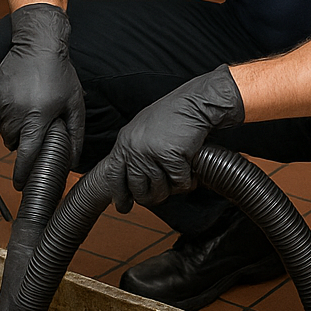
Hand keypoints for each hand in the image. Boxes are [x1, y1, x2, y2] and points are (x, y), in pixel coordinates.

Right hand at [0, 3, 85, 188]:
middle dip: (26, 141)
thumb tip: (71, 161)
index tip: (21, 186)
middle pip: (15, 144)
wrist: (36, 44)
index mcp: (36, 118)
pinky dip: (8, 114)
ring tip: (32, 107)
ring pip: (5, 131)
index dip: (23, 174)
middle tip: (40, 124)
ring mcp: (0, 105)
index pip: (26, 156)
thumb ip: (74, 136)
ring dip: (17, 127)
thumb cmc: (60, 74)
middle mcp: (14, 114)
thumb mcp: (74, 105)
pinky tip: (21, 98)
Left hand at [108, 66, 243, 210]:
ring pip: (160, 190)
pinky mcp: (170, 156)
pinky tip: (191, 168)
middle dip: (153, 197)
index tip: (124, 207)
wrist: (195, 104)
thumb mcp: (144, 131)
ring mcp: (151, 152)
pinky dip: (188, 179)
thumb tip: (134, 179)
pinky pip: (180, 183)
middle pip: (139, 190)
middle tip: (163, 193)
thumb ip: (136, 152)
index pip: (115, 176)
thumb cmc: (174, 116)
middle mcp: (134, 148)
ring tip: (180, 172)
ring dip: (174, 186)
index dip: (120, 195)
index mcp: (125, 142)